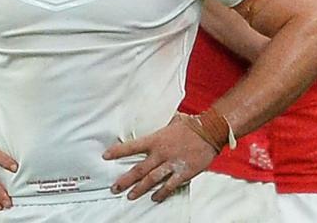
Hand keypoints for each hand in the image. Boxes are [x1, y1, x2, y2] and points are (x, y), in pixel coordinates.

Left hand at [102, 114, 216, 201]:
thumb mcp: (170, 121)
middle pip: (138, 170)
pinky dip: (162, 193)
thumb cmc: (190, 125)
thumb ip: (159, 124)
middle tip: (114, 187)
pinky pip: (170, 186)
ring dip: (139, 189)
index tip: (106, 156)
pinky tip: (154, 198)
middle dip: (125, 180)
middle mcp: (161, 153)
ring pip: (151, 180)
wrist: (210, 131)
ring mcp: (172, 164)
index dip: (117, 152)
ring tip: (130, 196)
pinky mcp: (184, 173)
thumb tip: (150, 118)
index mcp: (155, 140)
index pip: (131, 147)